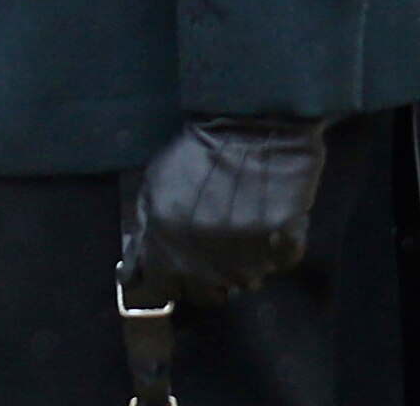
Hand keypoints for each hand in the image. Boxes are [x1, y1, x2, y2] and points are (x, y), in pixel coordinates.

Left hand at [121, 117, 330, 305]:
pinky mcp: (285, 251)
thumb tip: (135, 270)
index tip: (173, 267)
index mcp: (169, 251)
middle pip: (205, 294)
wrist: (251, 127)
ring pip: (243, 282)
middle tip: (208, 244)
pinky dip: (273, 250)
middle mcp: (207, 267)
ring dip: (239, 264)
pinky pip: (276, 264)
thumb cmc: (197, 152)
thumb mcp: (155, 185)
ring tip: (239, 229)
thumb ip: (146, 230)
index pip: (164, 291)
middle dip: (203, 276)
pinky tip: (267, 222)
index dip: (167, 279)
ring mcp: (248, 263)